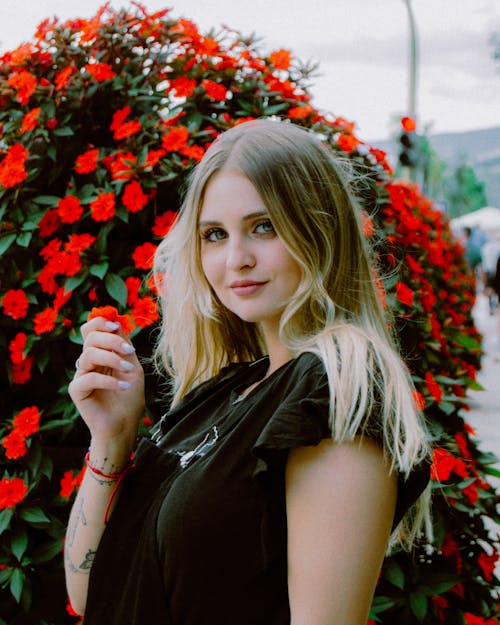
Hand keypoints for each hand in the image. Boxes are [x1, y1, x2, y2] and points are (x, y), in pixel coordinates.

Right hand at [68, 317, 144, 448]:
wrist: (125, 425)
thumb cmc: (130, 398)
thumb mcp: (133, 367)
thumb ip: (124, 346)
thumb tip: (118, 321)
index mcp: (101, 353)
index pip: (92, 330)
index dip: (101, 323)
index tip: (117, 325)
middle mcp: (88, 362)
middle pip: (90, 338)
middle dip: (111, 340)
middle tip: (129, 350)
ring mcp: (81, 375)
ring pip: (89, 355)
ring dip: (113, 359)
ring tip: (129, 370)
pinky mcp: (76, 390)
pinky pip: (88, 378)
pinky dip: (109, 381)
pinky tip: (123, 387)